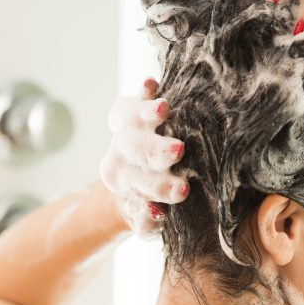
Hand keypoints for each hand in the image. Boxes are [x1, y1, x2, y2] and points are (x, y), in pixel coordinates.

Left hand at [100, 78, 188, 237]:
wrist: (129, 168)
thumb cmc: (149, 198)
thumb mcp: (144, 218)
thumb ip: (148, 220)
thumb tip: (157, 213)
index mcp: (123, 182)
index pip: (144, 186)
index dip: (163, 188)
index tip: (183, 191)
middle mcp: (121, 155)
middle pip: (138, 152)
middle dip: (158, 151)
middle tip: (178, 151)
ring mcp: (126, 130)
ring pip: (135, 123)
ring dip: (149, 115)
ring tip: (163, 109)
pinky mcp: (133, 108)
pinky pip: (135, 99)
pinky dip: (143, 93)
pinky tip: (149, 84)